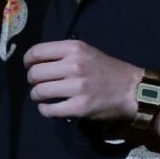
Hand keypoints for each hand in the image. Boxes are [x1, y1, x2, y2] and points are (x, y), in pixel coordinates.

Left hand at [23, 40, 141, 121]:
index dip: (27, 61)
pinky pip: (50, 110)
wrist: (132, 90)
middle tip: (37, 84)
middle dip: (32, 80)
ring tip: (42, 96)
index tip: (29, 66)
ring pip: (39, 92)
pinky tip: (48, 107)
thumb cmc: (108, 70)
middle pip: (35, 73)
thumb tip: (36, 61)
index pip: (37, 52)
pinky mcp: (79, 107)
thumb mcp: (88, 52)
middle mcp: (74, 65)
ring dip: (36, 95)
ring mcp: (77, 87)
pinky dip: (44, 110)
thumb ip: (64, 53)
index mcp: (75, 48)